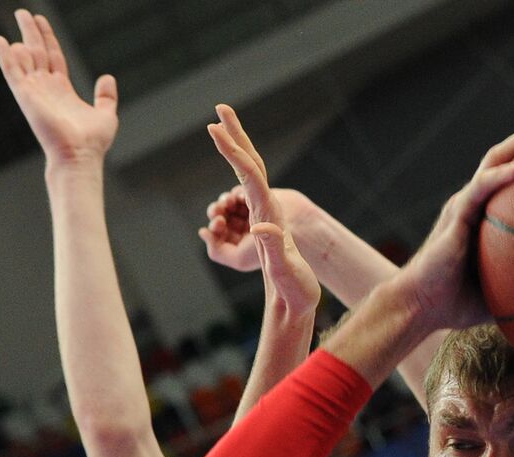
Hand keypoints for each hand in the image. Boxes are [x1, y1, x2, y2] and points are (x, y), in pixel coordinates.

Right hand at [0, 9, 117, 165]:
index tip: (42, 21)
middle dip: (32, 31)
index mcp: (62, 90)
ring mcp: (34, 91)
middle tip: (24, 12)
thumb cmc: (92, 143)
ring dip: (21, 38)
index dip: (48, 38)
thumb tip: (107, 78)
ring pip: (24, 58)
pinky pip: (12, 71)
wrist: (79, 156)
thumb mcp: (106, 114)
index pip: (53, 57)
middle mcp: (46, 88)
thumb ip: (105, 97)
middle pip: (37, 52)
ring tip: (19, 16)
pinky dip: (5, 56)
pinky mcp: (26, 96)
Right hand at [206, 105, 319, 318]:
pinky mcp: (259, 216)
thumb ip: (272, 247)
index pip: (249, 173)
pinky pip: (242, 188)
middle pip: (251, 161)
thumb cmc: (292, 284)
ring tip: (218, 124)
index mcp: (269, 212)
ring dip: (232, 147)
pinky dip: (232, 170)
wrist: (300, 293)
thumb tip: (261, 224)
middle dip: (235, 134)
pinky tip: (227, 153)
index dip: (231, 150)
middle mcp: (268, 204)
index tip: (213, 129)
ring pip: (246, 170)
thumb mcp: (283, 269)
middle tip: (221, 107)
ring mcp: (263, 209)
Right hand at [394, 118, 513, 331]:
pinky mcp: (456, 214)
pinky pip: (481, 188)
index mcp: (480, 218)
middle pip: (502, 159)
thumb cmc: (454, 306)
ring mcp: (463, 206)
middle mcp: (471, 204)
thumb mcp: (501, 296)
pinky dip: (503, 175)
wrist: (418, 307)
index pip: (506, 181)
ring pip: (494, 161)